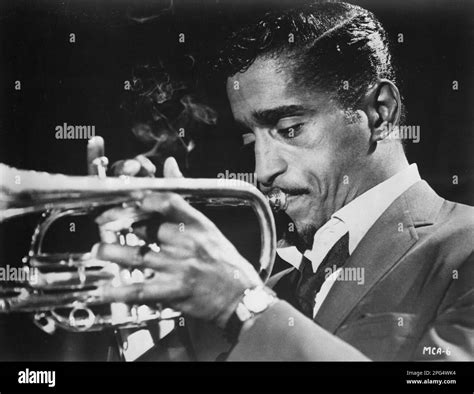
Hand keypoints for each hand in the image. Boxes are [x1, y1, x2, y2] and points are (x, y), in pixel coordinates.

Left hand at [93, 157, 262, 327]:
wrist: (241, 295)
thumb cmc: (224, 260)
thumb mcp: (208, 228)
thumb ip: (183, 200)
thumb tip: (169, 165)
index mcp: (198, 225)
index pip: (168, 201)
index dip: (143, 197)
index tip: (127, 198)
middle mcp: (187, 243)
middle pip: (145, 228)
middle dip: (119, 225)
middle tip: (103, 223)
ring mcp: (180, 267)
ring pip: (136, 257)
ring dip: (112, 253)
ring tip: (99, 250)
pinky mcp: (174, 291)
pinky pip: (140, 289)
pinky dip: (118, 291)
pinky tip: (103, 290)